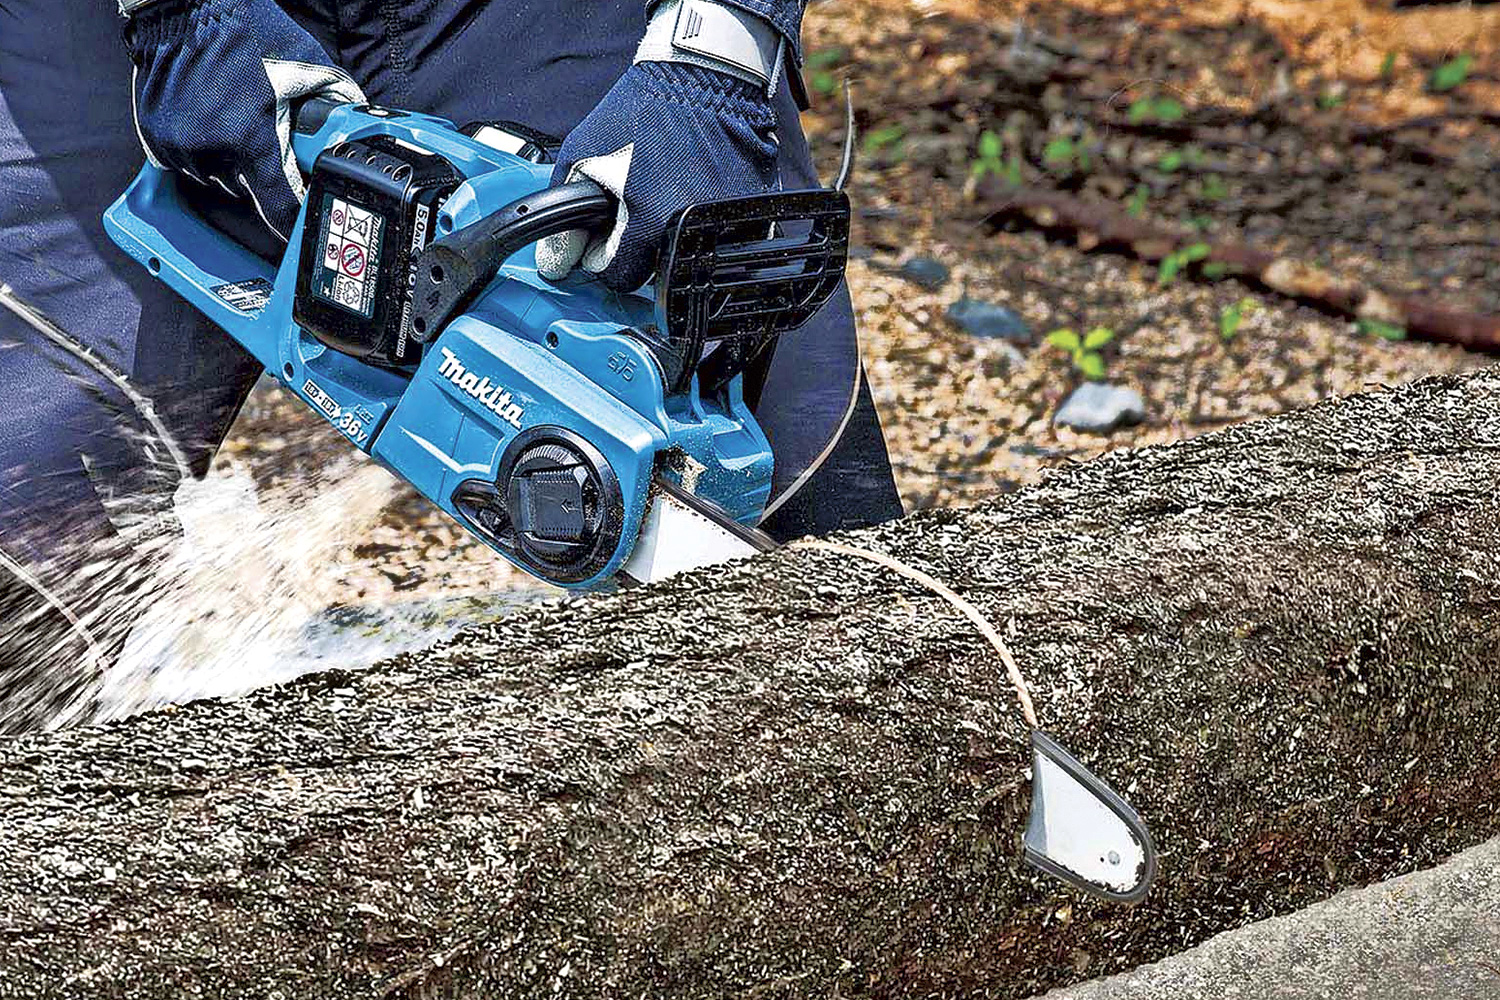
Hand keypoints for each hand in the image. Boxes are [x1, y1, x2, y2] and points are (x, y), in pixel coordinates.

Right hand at [125, 0, 363, 240]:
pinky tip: (212, 121)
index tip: (302, 230)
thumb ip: (335, 103)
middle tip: (269, 139)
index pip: (278, 208)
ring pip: (217, 181)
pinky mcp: (154, 139)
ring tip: (237, 121)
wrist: (184, 5)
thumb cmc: (247, 30)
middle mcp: (210, 150)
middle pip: (249, 192)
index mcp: (250, 139)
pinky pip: (188, 166)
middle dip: (264, 174)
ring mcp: (177, 147)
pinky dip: (203, 154)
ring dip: (232, 165)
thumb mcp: (308, 64)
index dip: (294, 223)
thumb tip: (359, 132)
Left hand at [536, 61, 779, 292]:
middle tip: (632, 199)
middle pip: (653, 268)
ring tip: (661, 186)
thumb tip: (556, 261)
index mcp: (651, 227)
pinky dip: (699, 217)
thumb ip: (564, 216)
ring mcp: (726, 225)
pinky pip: (715, 233)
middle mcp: (691, 234)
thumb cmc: (643, 109)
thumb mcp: (583, 155)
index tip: (603, 230)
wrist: (705, 74)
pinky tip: (690, 182)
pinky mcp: (750, 211)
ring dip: (667, 231)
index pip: (619, 276)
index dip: (603, 252)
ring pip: (684, 252)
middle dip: (636, 241)